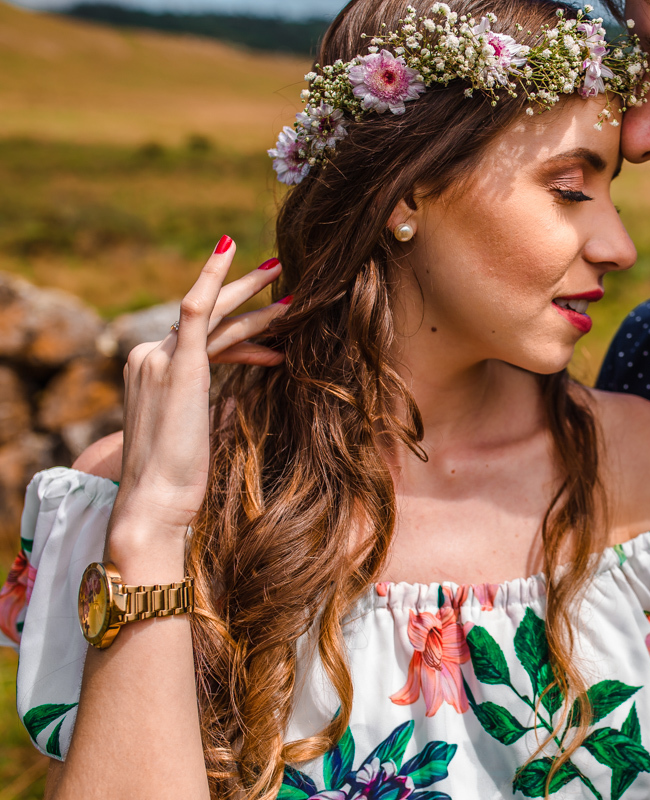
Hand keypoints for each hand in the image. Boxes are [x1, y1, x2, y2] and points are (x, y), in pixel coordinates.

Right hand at [111, 236, 288, 546]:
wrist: (154, 501)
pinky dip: (214, 278)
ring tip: (290, 282)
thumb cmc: (177, 481)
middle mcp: (148, 358)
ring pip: (214, 315)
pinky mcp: (177, 365)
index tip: (271, 329)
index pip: (202, 342)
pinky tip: (232, 252)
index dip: (243, 336)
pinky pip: (195, 307)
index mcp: (151, 374)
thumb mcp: (194, 434)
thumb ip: (208, 407)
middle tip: (279, 269)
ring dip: (254, 296)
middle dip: (244, 293)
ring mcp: (159, 358)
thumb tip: (236, 400)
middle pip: (206, 318)